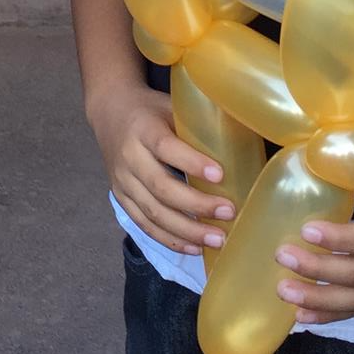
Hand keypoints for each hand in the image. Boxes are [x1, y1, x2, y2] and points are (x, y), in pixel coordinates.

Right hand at [86, 83, 235, 255]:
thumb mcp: (171, 105)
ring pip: (153, 212)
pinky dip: (170, 239)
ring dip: (187, 230)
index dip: (191, 163)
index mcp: (143, 129)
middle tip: (229, 212)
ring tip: (217, 239)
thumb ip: (197, 125)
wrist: (110, 112)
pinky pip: (145, 224)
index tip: (220, 175)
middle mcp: (129, 157)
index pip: (166, 148)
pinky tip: (194, 247)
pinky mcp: (122, 198)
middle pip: (161, 188)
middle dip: (196, 205)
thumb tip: (243, 143)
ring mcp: (122, 181)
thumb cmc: (151, 111)